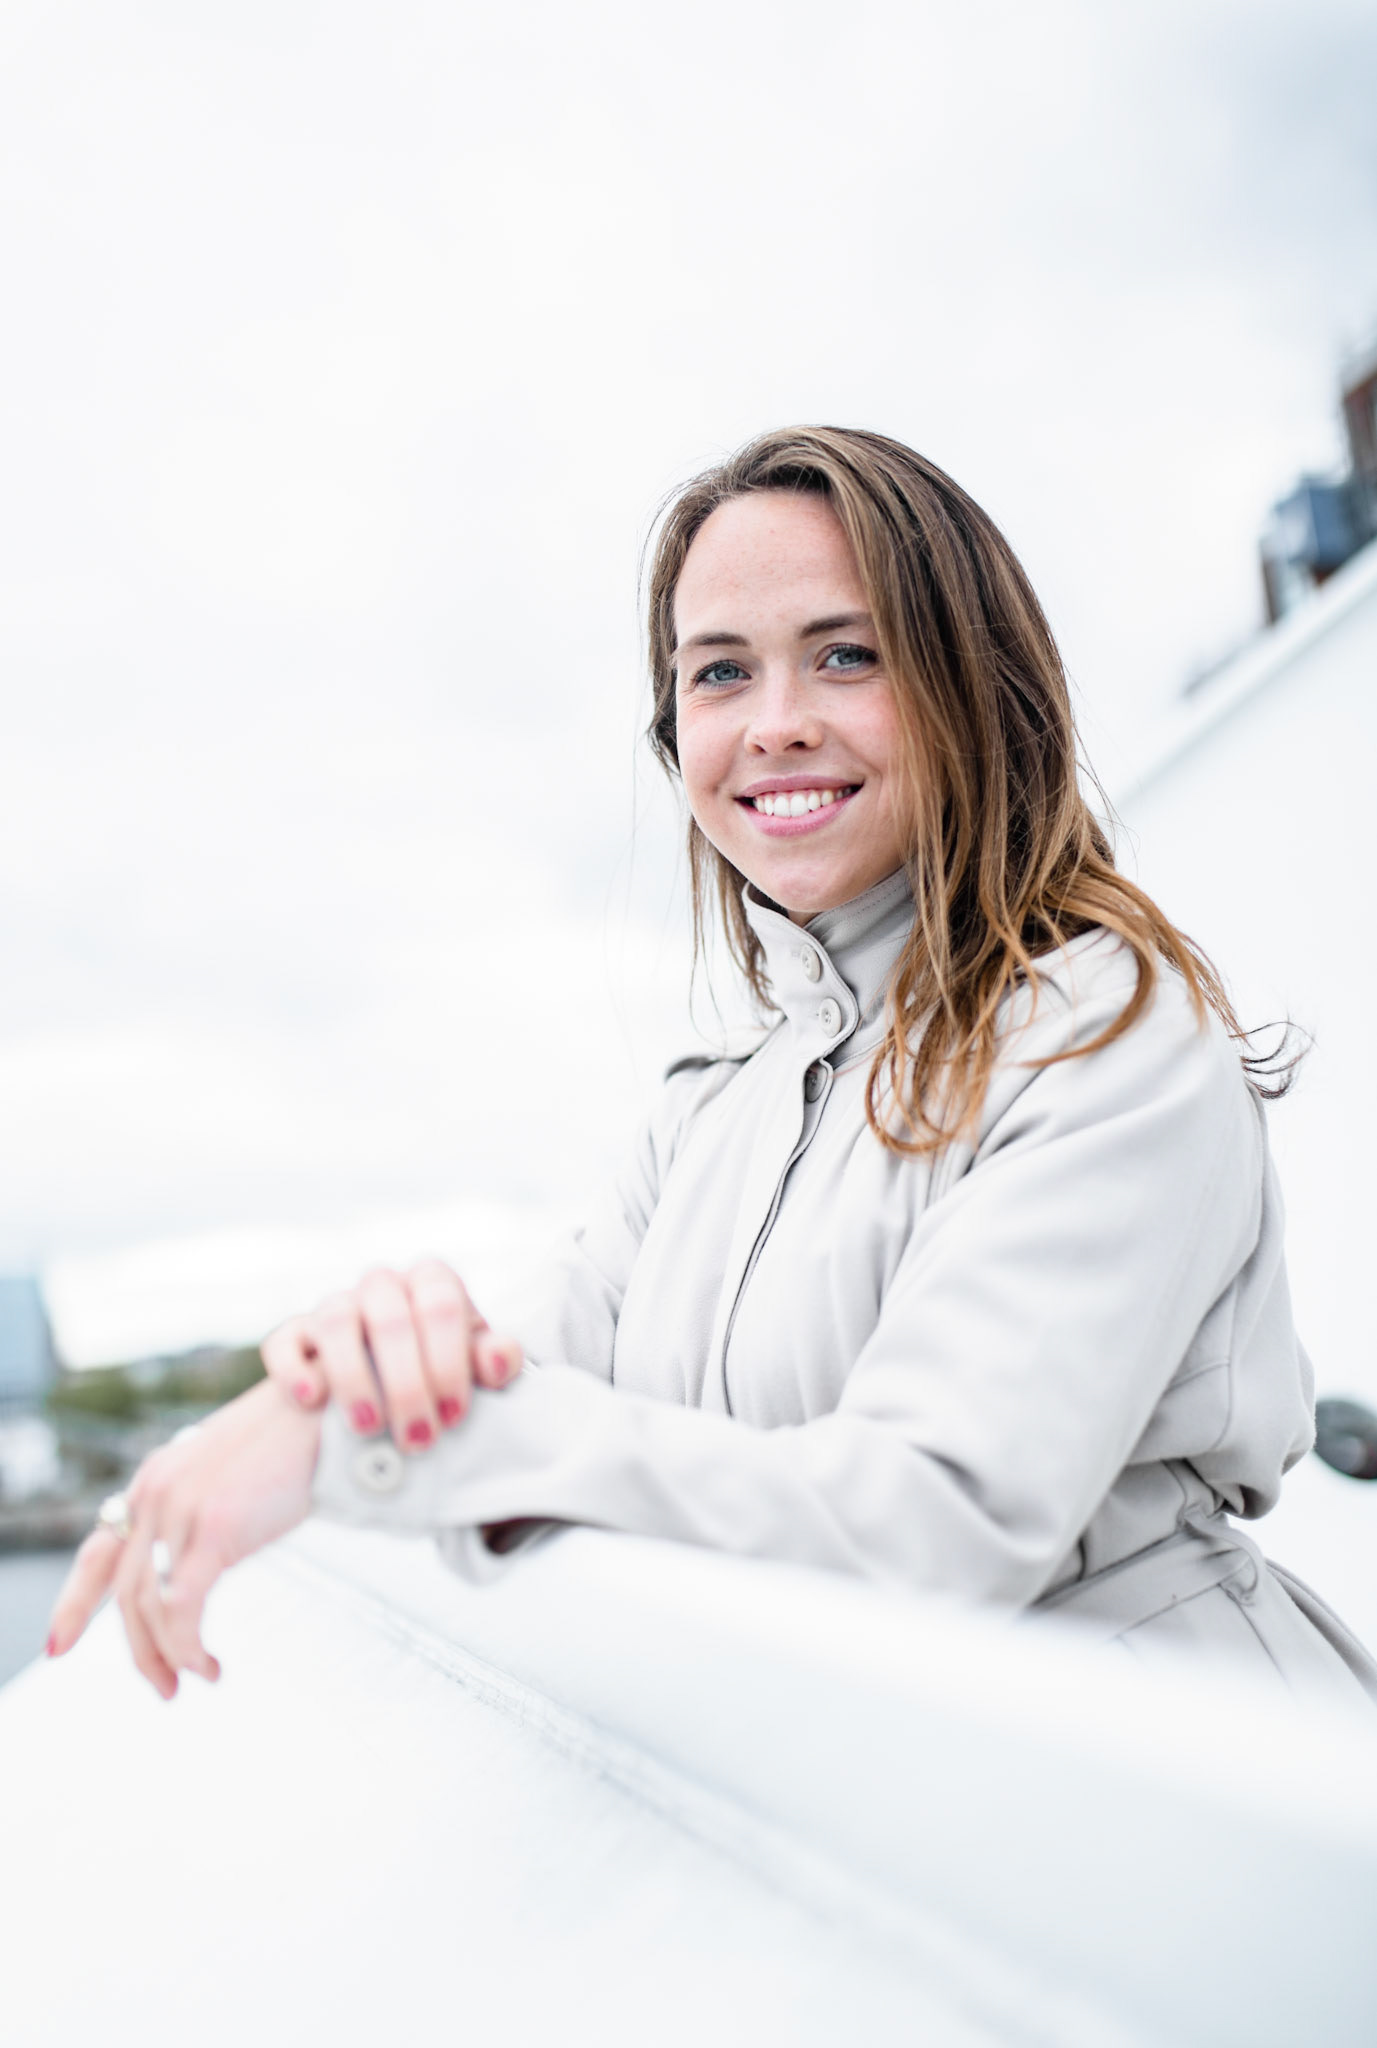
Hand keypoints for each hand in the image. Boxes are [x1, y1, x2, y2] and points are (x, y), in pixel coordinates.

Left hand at [47, 1379, 320, 1699]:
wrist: (325, 1413)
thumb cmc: (291, 1444)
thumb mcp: (225, 1476)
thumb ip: (197, 1512)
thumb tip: (193, 1562)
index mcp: (155, 1479)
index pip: (98, 1553)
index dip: (74, 1604)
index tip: (58, 1645)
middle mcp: (156, 1491)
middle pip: (127, 1593)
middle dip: (140, 1651)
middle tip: (164, 1686)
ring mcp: (179, 1507)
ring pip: (150, 1606)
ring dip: (168, 1656)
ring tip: (198, 1675)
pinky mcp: (212, 1526)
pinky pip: (181, 1605)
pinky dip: (187, 1646)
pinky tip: (207, 1663)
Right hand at [261, 1260, 522, 1449]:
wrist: (361, 1431)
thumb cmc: (431, 1396)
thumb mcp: (468, 1384)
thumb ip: (490, 1368)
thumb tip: (497, 1358)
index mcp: (434, 1286)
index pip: (443, 1302)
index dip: (450, 1361)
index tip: (453, 1416)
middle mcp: (385, 1286)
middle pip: (392, 1317)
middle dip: (407, 1384)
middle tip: (418, 1440)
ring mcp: (334, 1305)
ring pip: (337, 1320)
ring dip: (354, 1377)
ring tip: (368, 1427)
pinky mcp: (293, 1338)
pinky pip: (287, 1341)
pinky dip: (297, 1370)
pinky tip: (312, 1401)